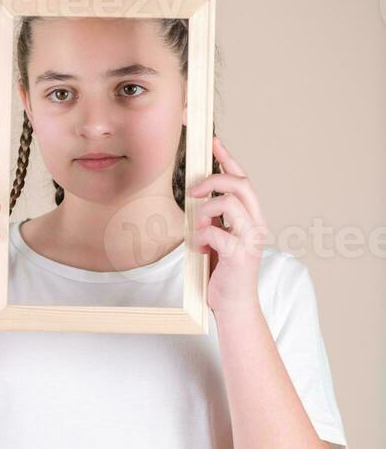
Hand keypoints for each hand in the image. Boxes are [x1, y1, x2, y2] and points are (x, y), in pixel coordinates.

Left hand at [188, 136, 267, 316]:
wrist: (235, 306)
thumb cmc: (225, 272)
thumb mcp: (221, 238)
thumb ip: (216, 219)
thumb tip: (200, 198)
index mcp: (252, 218)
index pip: (243, 180)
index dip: (229, 159)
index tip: (214, 142)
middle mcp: (255, 225)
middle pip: (240, 185)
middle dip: (214, 180)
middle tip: (194, 191)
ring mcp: (250, 240)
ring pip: (229, 204)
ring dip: (205, 212)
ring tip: (199, 230)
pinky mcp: (239, 255)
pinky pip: (216, 233)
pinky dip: (202, 238)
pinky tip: (200, 250)